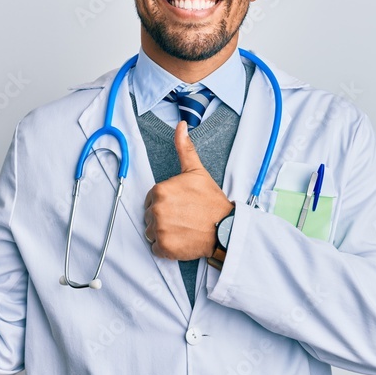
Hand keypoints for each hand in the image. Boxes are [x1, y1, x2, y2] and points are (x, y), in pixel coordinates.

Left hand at [144, 121, 233, 259]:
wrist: (225, 228)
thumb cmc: (211, 201)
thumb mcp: (197, 171)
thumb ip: (184, 148)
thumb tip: (181, 125)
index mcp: (159, 190)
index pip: (152, 199)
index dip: (165, 202)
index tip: (180, 205)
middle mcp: (156, 210)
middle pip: (150, 215)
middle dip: (163, 217)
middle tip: (183, 217)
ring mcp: (159, 230)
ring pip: (151, 232)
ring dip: (164, 233)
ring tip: (183, 229)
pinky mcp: (164, 248)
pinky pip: (156, 248)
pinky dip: (167, 248)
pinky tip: (181, 240)